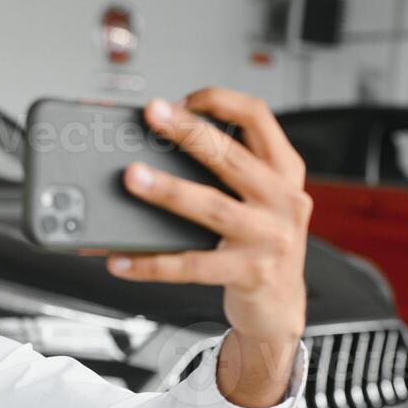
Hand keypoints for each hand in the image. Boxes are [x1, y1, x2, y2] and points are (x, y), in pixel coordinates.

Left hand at [105, 88, 310, 405]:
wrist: (280, 307)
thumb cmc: (259, 245)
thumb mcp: (258, 201)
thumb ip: (227, 174)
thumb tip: (154, 153)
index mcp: (285, 171)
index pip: (258, 117)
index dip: (220, 102)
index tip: (182, 100)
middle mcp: (284, 199)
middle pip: (231, 156)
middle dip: (188, 131)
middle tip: (151, 114)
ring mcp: (270, 238)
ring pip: (212, 207)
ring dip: (168, 189)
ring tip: (131, 177)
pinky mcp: (250, 273)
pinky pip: (192, 266)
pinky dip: (152, 263)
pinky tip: (122, 260)